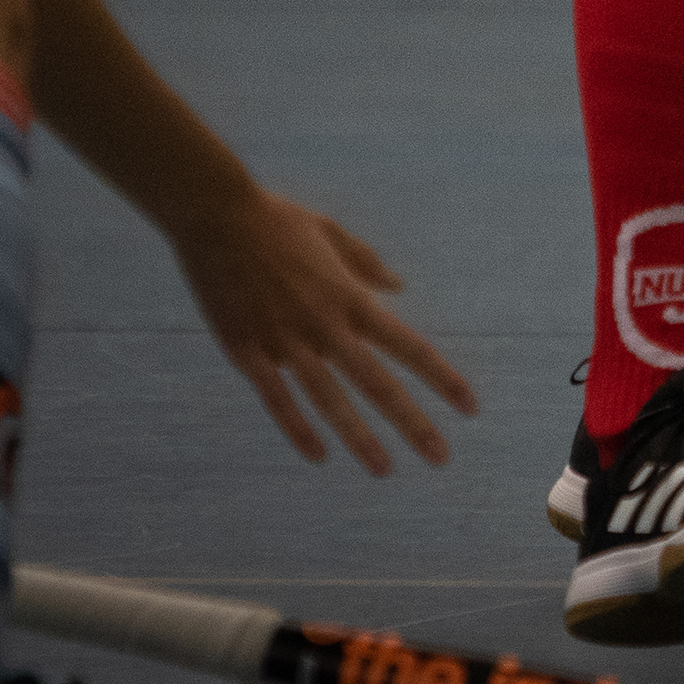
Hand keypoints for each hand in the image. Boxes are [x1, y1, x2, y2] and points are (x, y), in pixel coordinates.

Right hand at [170, 188, 477, 475]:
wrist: (213, 212)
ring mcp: (284, 339)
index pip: (409, 346)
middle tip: (441, 459)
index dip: (442, 378)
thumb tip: (398, 288)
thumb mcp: (330, 232)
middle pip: (378, 383)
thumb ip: (365, 263)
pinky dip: (298, 429)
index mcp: (350, 296)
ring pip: (329, 400)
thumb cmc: (274, 218)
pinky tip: (318, 456)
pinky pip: (276, 399)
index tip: (469, 406)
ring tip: (384, 470)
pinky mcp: (244, 349)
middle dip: (412, 423)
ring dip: (359, 438)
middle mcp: (324, 324)